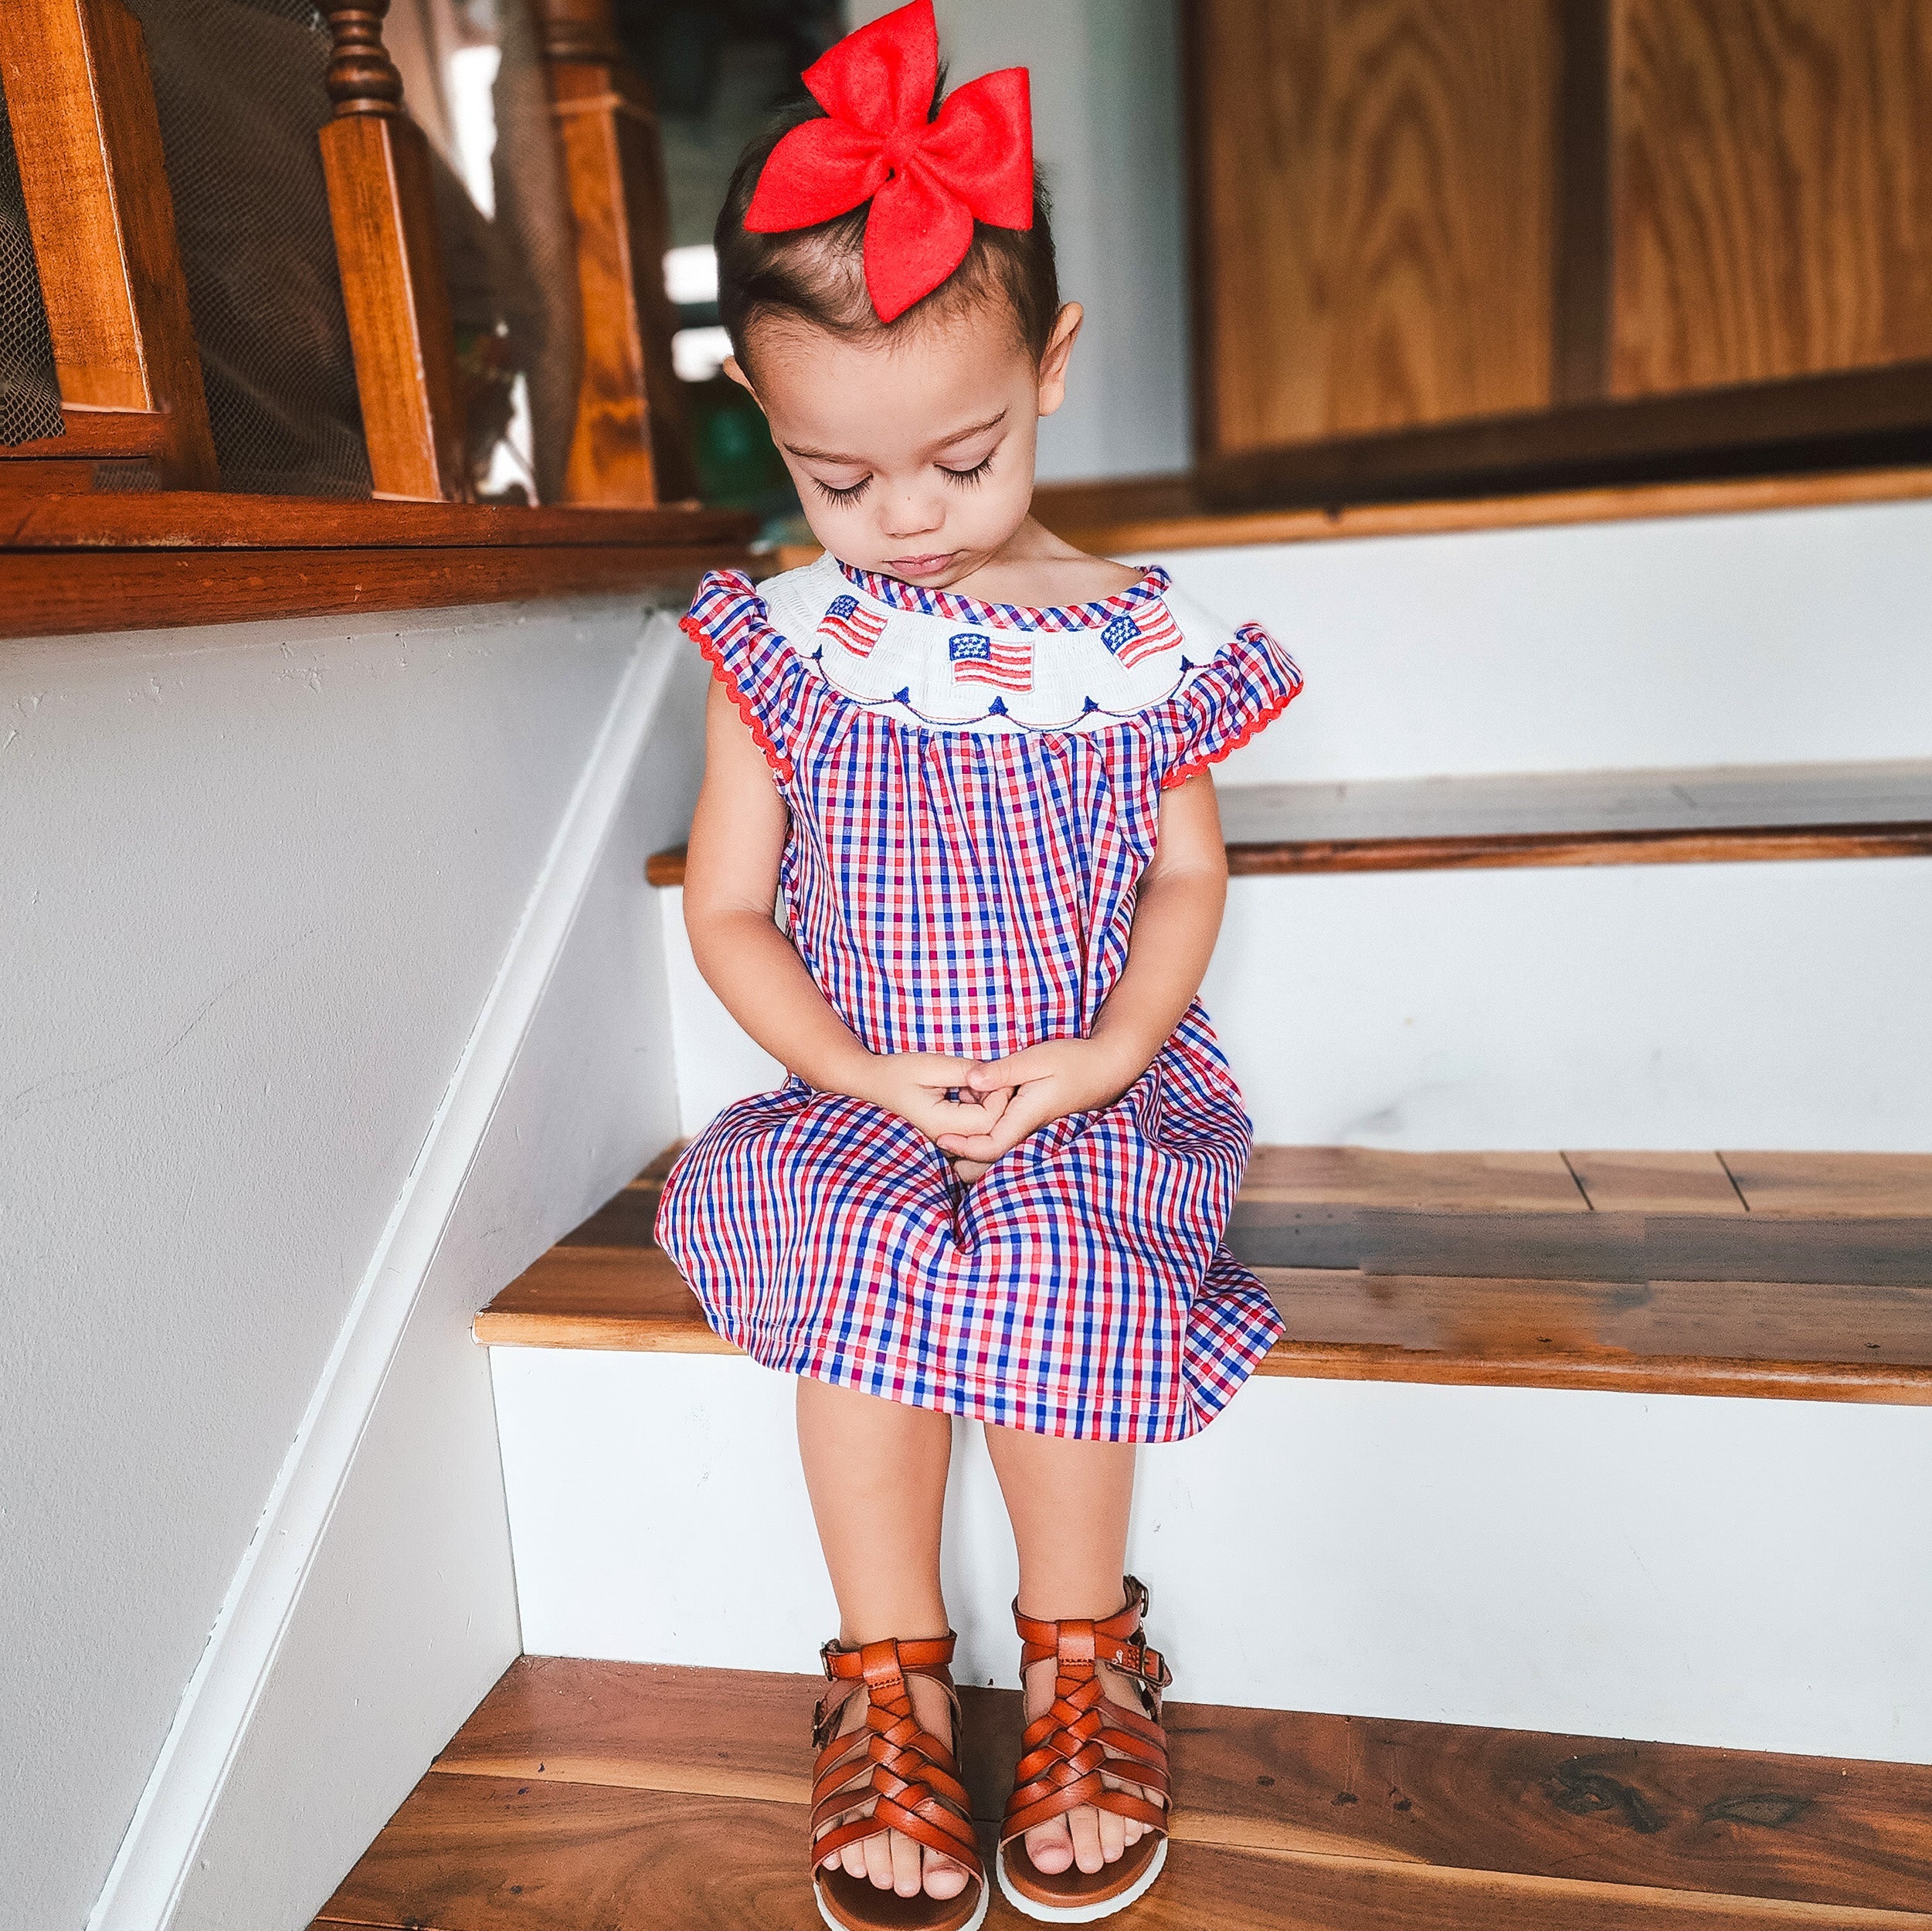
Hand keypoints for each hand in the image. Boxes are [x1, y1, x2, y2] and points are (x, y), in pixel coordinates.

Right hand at [832, 1051, 1015, 1147]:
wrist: (869, 1085)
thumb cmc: (897, 1073)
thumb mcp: (931, 1065)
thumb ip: (965, 1071)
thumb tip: (996, 1076)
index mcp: (940, 1124)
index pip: (989, 1119)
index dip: (1000, 1095)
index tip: (994, 1073)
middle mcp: (944, 1141)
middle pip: (991, 1131)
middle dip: (996, 1103)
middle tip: (986, 1077)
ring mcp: (944, 1144)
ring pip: (984, 1134)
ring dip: (987, 1107)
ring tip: (970, 1084)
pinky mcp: (945, 1140)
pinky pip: (973, 1133)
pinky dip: (977, 1113)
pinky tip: (964, 1095)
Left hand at [934, 1038, 1140, 1171]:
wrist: (1108, 1068)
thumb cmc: (1073, 1060)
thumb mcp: (1036, 1058)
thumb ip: (1002, 1070)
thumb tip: (970, 1080)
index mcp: (1028, 1117)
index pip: (991, 1146)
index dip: (964, 1146)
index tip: (940, 1136)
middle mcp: (1032, 1131)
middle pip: (993, 1162)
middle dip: (965, 1160)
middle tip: (938, 1145)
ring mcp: (1036, 1133)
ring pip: (1002, 1156)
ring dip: (976, 1153)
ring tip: (951, 1139)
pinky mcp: (1038, 1128)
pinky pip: (1010, 1144)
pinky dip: (989, 1143)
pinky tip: (975, 1127)